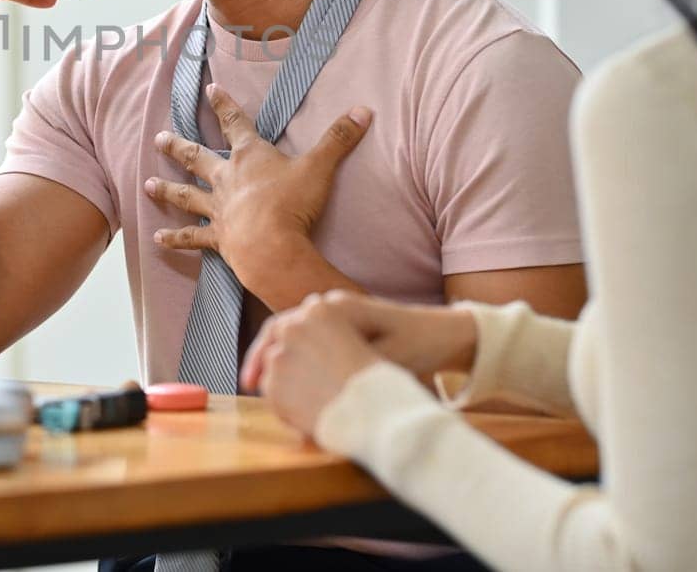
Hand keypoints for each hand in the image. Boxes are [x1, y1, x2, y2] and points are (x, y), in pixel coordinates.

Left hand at [147, 84, 369, 279]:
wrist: (271, 245)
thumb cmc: (293, 204)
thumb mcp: (320, 167)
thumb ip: (339, 139)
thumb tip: (364, 110)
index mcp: (250, 157)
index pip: (234, 123)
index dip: (223, 105)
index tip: (209, 90)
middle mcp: (227, 179)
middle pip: (197, 158)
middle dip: (178, 147)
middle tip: (158, 138)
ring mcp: (218, 209)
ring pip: (186, 196)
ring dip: (166, 190)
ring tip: (146, 185)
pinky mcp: (217, 238)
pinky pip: (191, 238)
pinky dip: (174, 239)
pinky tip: (157, 239)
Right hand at [241, 290, 478, 433]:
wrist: (446, 335)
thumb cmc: (420, 346)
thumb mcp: (384, 361)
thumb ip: (346, 370)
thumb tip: (304, 390)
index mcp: (338, 308)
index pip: (284, 326)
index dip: (264, 355)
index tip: (254, 382)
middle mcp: (332, 305)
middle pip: (282, 327)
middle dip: (264, 358)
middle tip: (250, 386)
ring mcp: (336, 313)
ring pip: (293, 334)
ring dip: (278, 359)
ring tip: (265, 387)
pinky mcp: (344, 325)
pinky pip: (309, 338)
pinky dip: (296, 357)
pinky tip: (291, 380)